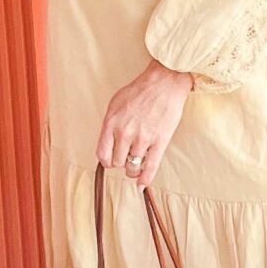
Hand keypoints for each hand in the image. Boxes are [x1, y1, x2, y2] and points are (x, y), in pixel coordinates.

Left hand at [96, 58, 193, 186]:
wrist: (164, 82)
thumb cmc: (140, 90)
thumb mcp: (115, 104)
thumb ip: (110, 124)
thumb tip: (107, 142)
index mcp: (111, 123)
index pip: (102, 154)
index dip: (106, 161)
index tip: (111, 160)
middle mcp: (125, 133)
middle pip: (117, 162)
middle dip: (121, 162)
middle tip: (127, 157)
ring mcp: (143, 138)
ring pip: (132, 167)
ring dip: (133, 169)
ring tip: (136, 165)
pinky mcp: (159, 142)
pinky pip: (150, 167)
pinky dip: (145, 179)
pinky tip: (142, 185)